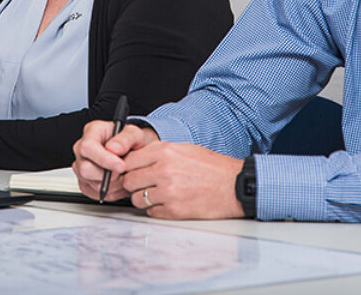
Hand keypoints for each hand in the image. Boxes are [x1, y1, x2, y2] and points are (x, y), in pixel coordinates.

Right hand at [72, 121, 157, 201]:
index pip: (88, 147)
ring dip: (113, 185)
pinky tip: (119, 182)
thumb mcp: (135, 133)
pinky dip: (112, 192)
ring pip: (92, 184)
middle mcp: (81, 150)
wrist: (133, 152)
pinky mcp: (85, 183)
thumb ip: (126, 138)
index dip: (104, 159)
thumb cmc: (130, 141)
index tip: (121, 166)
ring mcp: (81, 167)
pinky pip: (96, 194)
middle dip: (108, 175)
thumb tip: (114, 148)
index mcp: (92, 132)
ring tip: (123, 175)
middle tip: (123, 171)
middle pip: (85, 169)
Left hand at [121, 142, 244, 219]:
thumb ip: (158, 152)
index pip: (129, 160)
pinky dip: (155, 209)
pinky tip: (166, 203)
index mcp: (164, 152)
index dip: (127, 167)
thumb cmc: (211, 166)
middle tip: (141, 184)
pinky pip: (151, 212)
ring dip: (142, 198)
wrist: (233, 185)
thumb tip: (137, 159)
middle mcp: (163, 170)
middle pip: (129, 181)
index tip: (129, 171)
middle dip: (132, 184)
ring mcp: (168, 192)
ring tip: (156, 194)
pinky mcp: (175, 210)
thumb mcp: (183, 148)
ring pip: (136, 199)